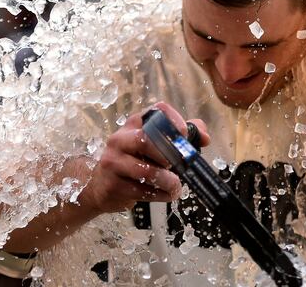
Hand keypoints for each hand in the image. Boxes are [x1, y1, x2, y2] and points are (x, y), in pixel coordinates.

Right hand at [79, 102, 209, 214]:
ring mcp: (113, 161)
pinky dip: (159, 194)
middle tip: (179, 165)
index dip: (176, 121)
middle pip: (146, 139)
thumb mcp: (153, 145)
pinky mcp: (112, 184)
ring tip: (175, 185)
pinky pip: (141, 191)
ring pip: (145, 170)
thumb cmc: (134, 162)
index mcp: (134, 123)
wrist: (101, 186)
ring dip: (167, 181)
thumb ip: (180, 137)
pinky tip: (165, 194)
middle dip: (168, 155)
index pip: (157, 110)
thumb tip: (204, 137)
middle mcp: (120, 138)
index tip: (186, 136)